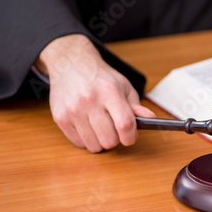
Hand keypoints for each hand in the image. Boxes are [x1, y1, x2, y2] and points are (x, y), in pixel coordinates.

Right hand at [35, 34, 154, 151]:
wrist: (71, 65)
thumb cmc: (101, 78)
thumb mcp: (123, 86)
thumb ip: (136, 105)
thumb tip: (150, 119)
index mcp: (109, 91)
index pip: (124, 124)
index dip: (131, 136)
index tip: (131, 137)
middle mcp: (89, 101)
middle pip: (109, 140)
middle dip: (116, 139)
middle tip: (115, 129)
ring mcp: (73, 111)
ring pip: (94, 146)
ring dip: (101, 141)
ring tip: (101, 127)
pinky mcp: (60, 118)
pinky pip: (79, 143)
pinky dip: (86, 139)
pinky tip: (88, 126)